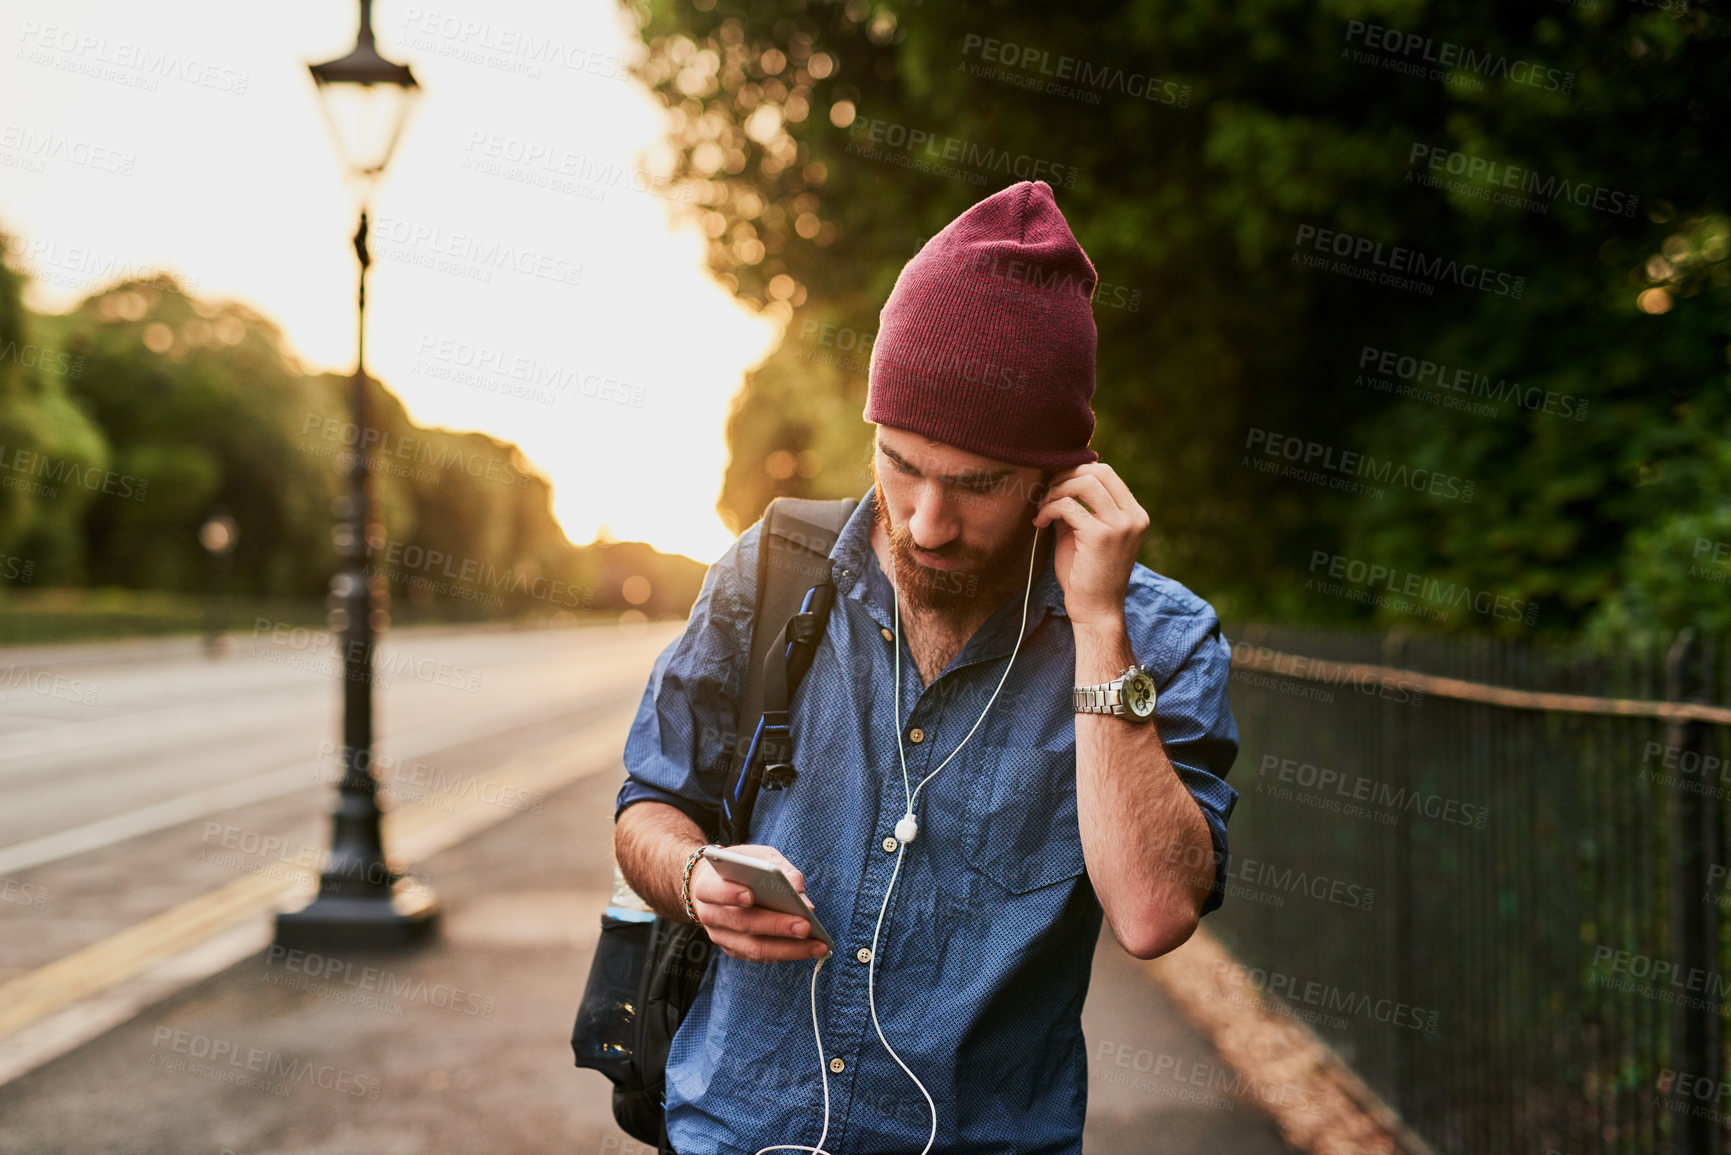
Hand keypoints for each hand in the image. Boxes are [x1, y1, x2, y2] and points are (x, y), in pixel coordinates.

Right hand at [688, 844, 827, 962]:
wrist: (714, 886)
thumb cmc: (742, 868)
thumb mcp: (758, 856)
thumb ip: (779, 869)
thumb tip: (803, 898)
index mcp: (707, 886)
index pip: (714, 891)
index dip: (730, 893)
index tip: (751, 895)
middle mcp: (709, 914)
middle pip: (742, 923)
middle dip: (776, 925)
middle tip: (806, 926)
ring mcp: (720, 936)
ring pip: (753, 947)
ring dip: (788, 948)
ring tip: (817, 945)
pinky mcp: (733, 950)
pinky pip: (759, 956)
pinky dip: (784, 953)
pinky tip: (806, 950)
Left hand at [1031, 462, 1148, 631]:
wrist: (1095, 611)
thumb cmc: (1088, 575)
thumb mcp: (1086, 533)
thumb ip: (1079, 506)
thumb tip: (1057, 479)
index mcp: (1134, 514)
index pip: (1107, 473)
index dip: (1076, 471)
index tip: (1055, 484)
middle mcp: (1133, 516)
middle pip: (1097, 471)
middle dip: (1065, 476)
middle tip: (1045, 492)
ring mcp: (1120, 525)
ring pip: (1084, 483)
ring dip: (1056, 490)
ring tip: (1042, 508)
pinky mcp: (1100, 535)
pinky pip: (1068, 506)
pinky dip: (1048, 509)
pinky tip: (1039, 522)